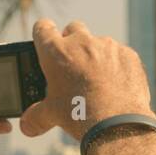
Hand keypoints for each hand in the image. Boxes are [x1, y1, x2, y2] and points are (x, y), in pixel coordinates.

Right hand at [18, 19, 154, 141]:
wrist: (117, 124)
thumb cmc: (80, 115)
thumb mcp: (52, 115)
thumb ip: (36, 117)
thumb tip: (26, 126)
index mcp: (56, 52)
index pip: (43, 28)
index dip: (43, 33)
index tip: (45, 42)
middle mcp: (82, 42)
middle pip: (73, 28)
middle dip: (72, 42)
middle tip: (73, 64)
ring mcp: (108, 46)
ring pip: (98, 43)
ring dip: (96, 56)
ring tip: (98, 81)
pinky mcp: (129, 55)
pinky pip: (120, 55)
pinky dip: (117, 66)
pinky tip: (116, 86)